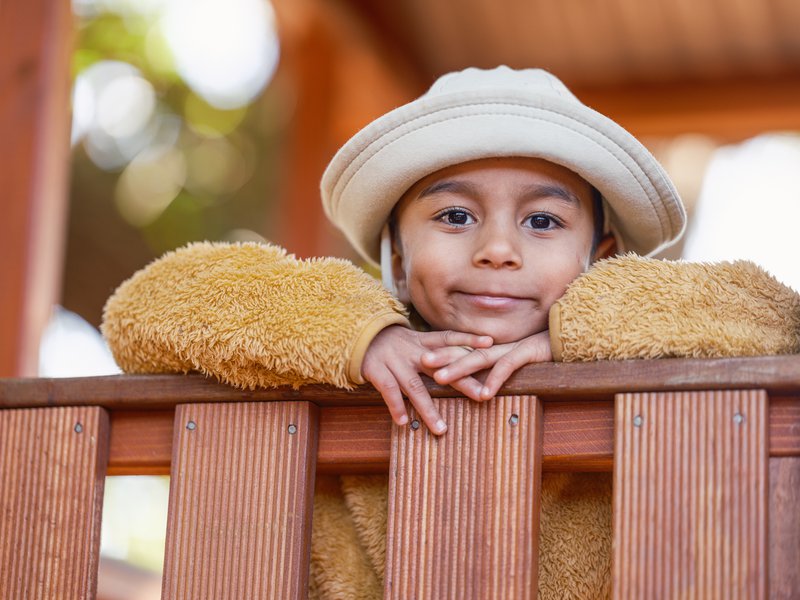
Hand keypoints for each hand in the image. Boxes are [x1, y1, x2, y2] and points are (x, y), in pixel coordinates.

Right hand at [361, 325, 492, 434]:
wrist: (359, 335)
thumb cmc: (393, 344)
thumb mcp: (415, 342)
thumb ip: (437, 352)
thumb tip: (465, 363)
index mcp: (423, 342)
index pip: (449, 338)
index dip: (469, 339)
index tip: (490, 344)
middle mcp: (412, 351)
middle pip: (440, 366)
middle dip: (462, 381)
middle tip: (483, 395)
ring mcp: (394, 361)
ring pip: (414, 386)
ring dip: (428, 409)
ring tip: (441, 429)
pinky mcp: (376, 370)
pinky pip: (388, 390)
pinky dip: (396, 406)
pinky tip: (403, 422)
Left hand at [423, 330, 551, 400]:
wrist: (571, 336)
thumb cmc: (545, 349)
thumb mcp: (518, 358)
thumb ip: (501, 364)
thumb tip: (483, 379)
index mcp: (494, 347)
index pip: (464, 348)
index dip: (443, 351)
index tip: (422, 356)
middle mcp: (498, 346)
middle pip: (465, 350)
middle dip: (442, 356)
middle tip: (421, 361)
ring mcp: (511, 348)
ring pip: (480, 358)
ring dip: (459, 369)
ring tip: (441, 379)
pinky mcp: (528, 352)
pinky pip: (508, 367)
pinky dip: (496, 379)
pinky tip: (485, 393)